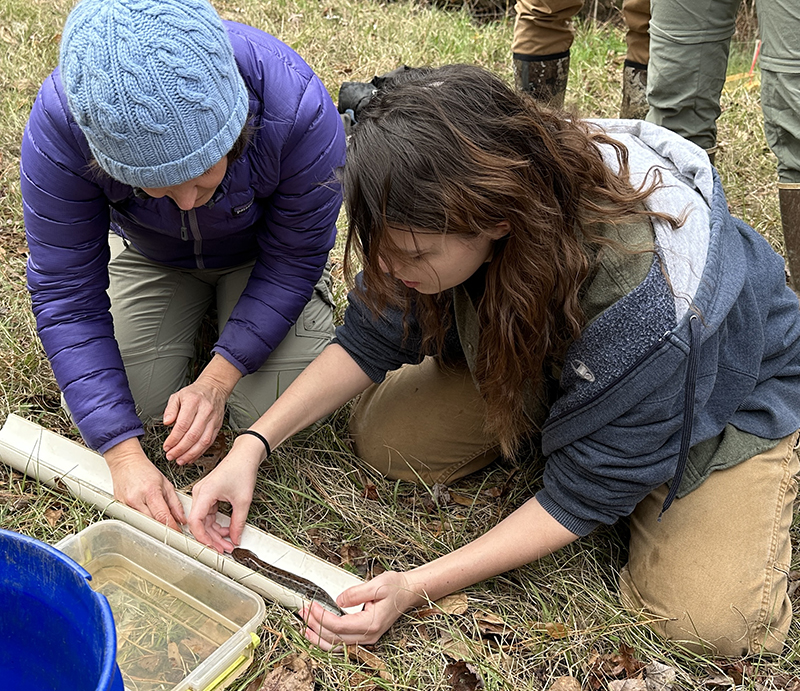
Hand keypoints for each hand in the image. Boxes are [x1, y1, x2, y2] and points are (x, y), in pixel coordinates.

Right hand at [105, 439, 185, 528]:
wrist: (125, 462)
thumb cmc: (145, 470)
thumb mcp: (166, 483)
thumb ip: (175, 503)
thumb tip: (181, 519)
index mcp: (150, 492)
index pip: (162, 516)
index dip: (171, 528)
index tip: (177, 533)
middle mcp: (136, 500)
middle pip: (150, 523)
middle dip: (162, 529)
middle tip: (171, 531)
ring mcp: (125, 505)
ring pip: (140, 524)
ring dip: (151, 526)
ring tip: (158, 523)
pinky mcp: (118, 507)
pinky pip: (131, 520)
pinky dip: (140, 521)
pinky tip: (145, 517)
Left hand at [162, 377, 227, 464]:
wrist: (214, 388)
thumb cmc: (195, 393)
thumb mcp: (178, 395)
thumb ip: (170, 409)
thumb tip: (166, 422)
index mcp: (193, 402)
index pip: (183, 425)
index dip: (174, 438)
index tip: (166, 446)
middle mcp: (205, 411)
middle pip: (193, 435)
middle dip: (180, 449)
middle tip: (171, 456)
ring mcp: (213, 420)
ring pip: (203, 441)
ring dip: (190, 454)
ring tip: (180, 460)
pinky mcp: (217, 426)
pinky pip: (209, 442)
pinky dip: (200, 452)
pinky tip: (191, 457)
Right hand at [187, 434, 262, 551]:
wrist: (245, 456)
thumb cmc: (242, 470)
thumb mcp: (243, 500)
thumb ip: (238, 522)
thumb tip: (235, 539)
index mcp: (204, 493)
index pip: (195, 521)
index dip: (202, 538)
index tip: (212, 548)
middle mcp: (200, 493)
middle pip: (200, 523)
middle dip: (212, 538)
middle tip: (225, 549)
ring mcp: (203, 494)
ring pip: (204, 520)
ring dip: (215, 533)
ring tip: (228, 542)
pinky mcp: (208, 495)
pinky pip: (209, 514)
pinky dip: (217, 524)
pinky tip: (227, 531)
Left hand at [299, 571, 425, 649]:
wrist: (409, 592)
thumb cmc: (396, 587)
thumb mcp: (378, 584)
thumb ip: (356, 593)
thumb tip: (338, 600)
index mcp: (371, 623)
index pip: (339, 626)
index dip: (322, 617)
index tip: (312, 606)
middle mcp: (369, 635)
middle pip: (335, 638)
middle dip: (315, 626)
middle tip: (302, 612)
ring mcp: (366, 637)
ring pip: (336, 646)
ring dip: (318, 637)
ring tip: (304, 626)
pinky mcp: (364, 635)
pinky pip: (342, 644)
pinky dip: (327, 640)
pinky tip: (317, 633)